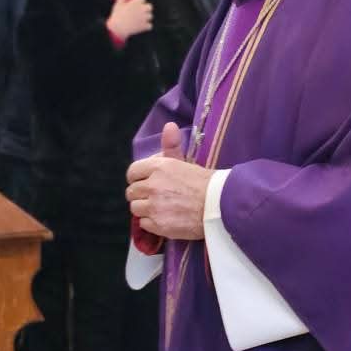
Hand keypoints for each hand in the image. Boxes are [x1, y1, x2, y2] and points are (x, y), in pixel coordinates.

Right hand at [107, 0, 154, 40]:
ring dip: (146, 18)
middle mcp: (143, 9)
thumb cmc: (117, 15)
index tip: (134, 5)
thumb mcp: (118, 4)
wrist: (118, 28)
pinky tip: (141, 27)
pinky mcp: (145, 26)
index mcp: (137, 2)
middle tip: (139, 12)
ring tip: (139, 20)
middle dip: (145, 9)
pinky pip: (150, 26)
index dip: (138, 2)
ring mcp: (145, 18)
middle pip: (149, 7)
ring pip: (150, 16)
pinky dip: (146, 26)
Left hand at [126, 123, 208, 240]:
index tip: (145, 182)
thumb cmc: (204, 183)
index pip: (132, 172)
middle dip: (141, 194)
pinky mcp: (158, 225)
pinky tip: (165, 218)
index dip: (137, 178)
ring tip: (160, 208)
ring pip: (135, 208)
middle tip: (156, 196)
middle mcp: (152, 186)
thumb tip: (169, 125)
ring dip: (145, 209)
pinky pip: (144, 224)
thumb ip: (172, 146)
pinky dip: (152, 223)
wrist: (219, 206)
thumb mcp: (185, 161)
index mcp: (158, 167)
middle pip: (131, 192)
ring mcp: (154, 207)